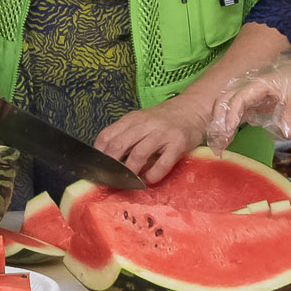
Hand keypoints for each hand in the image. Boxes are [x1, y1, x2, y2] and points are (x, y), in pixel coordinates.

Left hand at [98, 96, 219, 184]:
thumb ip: (126, 136)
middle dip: (110, 165)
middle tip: (110, 179)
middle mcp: (145, 125)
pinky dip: (153, 175)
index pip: (107, 135)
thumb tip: (108, 161)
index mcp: (132, 119)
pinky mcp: (178, 143)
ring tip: (129, 181)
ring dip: (130, 172)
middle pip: (119, 145)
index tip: (97, 168)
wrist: (193, 109)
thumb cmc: (163, 120)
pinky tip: (149, 180)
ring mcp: (162, 134)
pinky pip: (163, 163)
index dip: (99, 154)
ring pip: (138, 154)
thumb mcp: (141, 122)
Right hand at [202, 54, 290, 144]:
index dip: (232, 113)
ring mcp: (245, 98)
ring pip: (224, 109)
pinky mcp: (247, 106)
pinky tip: (225, 142)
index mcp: (258, 85)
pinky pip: (231, 116)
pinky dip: (226, 128)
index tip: (229, 130)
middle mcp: (247, 90)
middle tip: (219, 143)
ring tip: (219, 147)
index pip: (239, 97)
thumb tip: (287, 133)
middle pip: (223, 101)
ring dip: (219, 127)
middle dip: (218, 121)